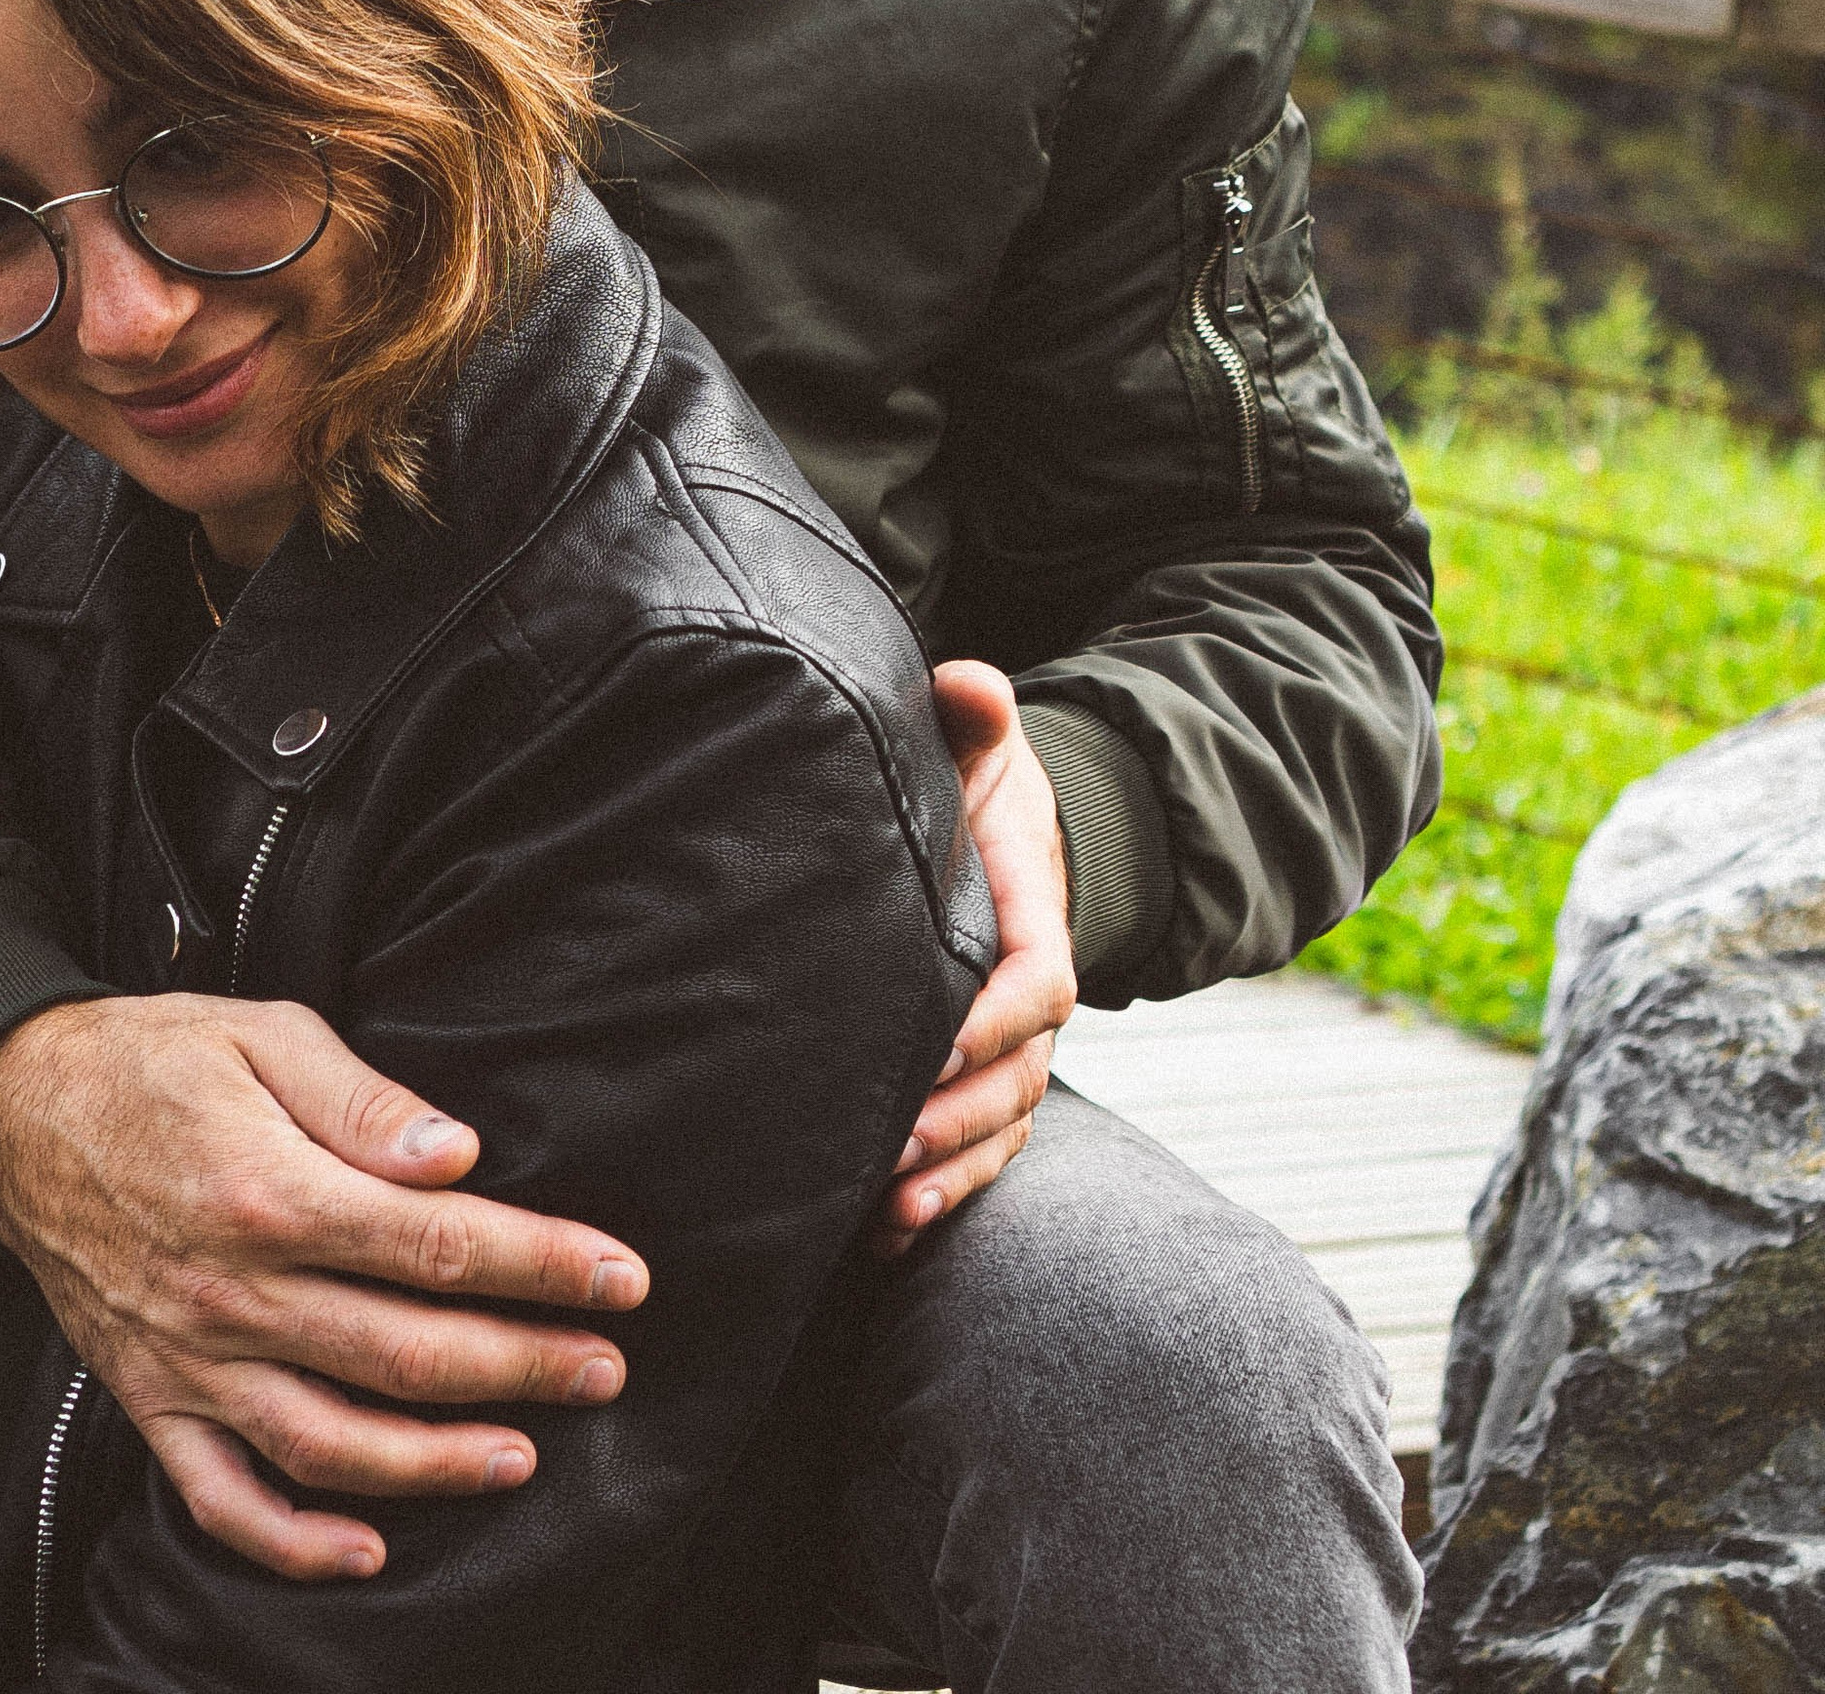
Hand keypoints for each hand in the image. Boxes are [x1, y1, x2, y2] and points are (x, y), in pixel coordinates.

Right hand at [0, 991, 648, 1584]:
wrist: (8, 1108)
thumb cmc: (151, 1057)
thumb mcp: (260, 1033)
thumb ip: (362, 1100)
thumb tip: (458, 1154)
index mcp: (272, 1193)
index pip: (440, 1244)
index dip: (543, 1264)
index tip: (621, 1278)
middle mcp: (234, 1293)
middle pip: (405, 1353)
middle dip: (521, 1366)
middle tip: (606, 1368)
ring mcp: (189, 1360)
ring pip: (331, 1443)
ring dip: (436, 1466)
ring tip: (522, 1458)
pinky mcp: (150, 1399)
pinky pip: (222, 1498)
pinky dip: (294, 1543)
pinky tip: (368, 1551)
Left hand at [873, 659, 1076, 1251]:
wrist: (989, 830)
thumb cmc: (973, 784)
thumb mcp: (979, 742)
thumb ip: (976, 717)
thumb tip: (970, 685)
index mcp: (1036, 921)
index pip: (1034, 985)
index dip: (991, 1025)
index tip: (929, 1052)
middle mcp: (1031, 1000)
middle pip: (1019, 1077)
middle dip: (960, 1121)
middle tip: (890, 1153)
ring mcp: (1010, 1047)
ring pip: (1001, 1128)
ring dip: (953, 1175)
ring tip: (891, 1211)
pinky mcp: (976, 1078)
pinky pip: (979, 1150)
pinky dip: (944, 1194)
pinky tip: (886, 1237)